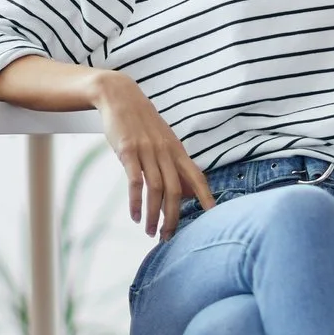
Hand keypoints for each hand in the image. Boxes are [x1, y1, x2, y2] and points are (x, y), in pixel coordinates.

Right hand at [93, 74, 214, 238]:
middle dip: (174, 217)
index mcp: (177, 150)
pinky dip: (135, 202)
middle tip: (168, 237)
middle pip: (176, 190)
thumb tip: (184, 192)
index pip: (196, 177)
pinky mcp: (128, 151)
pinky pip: (135, 181)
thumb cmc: (141, 123)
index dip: (206, 196)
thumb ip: (173, 165)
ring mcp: (147, 151)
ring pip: (156, 189)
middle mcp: (165, 152)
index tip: (213, 216)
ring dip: (153, 214)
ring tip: (150, 232)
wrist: (120, 97)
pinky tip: (134, 215)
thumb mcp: (162, 141)